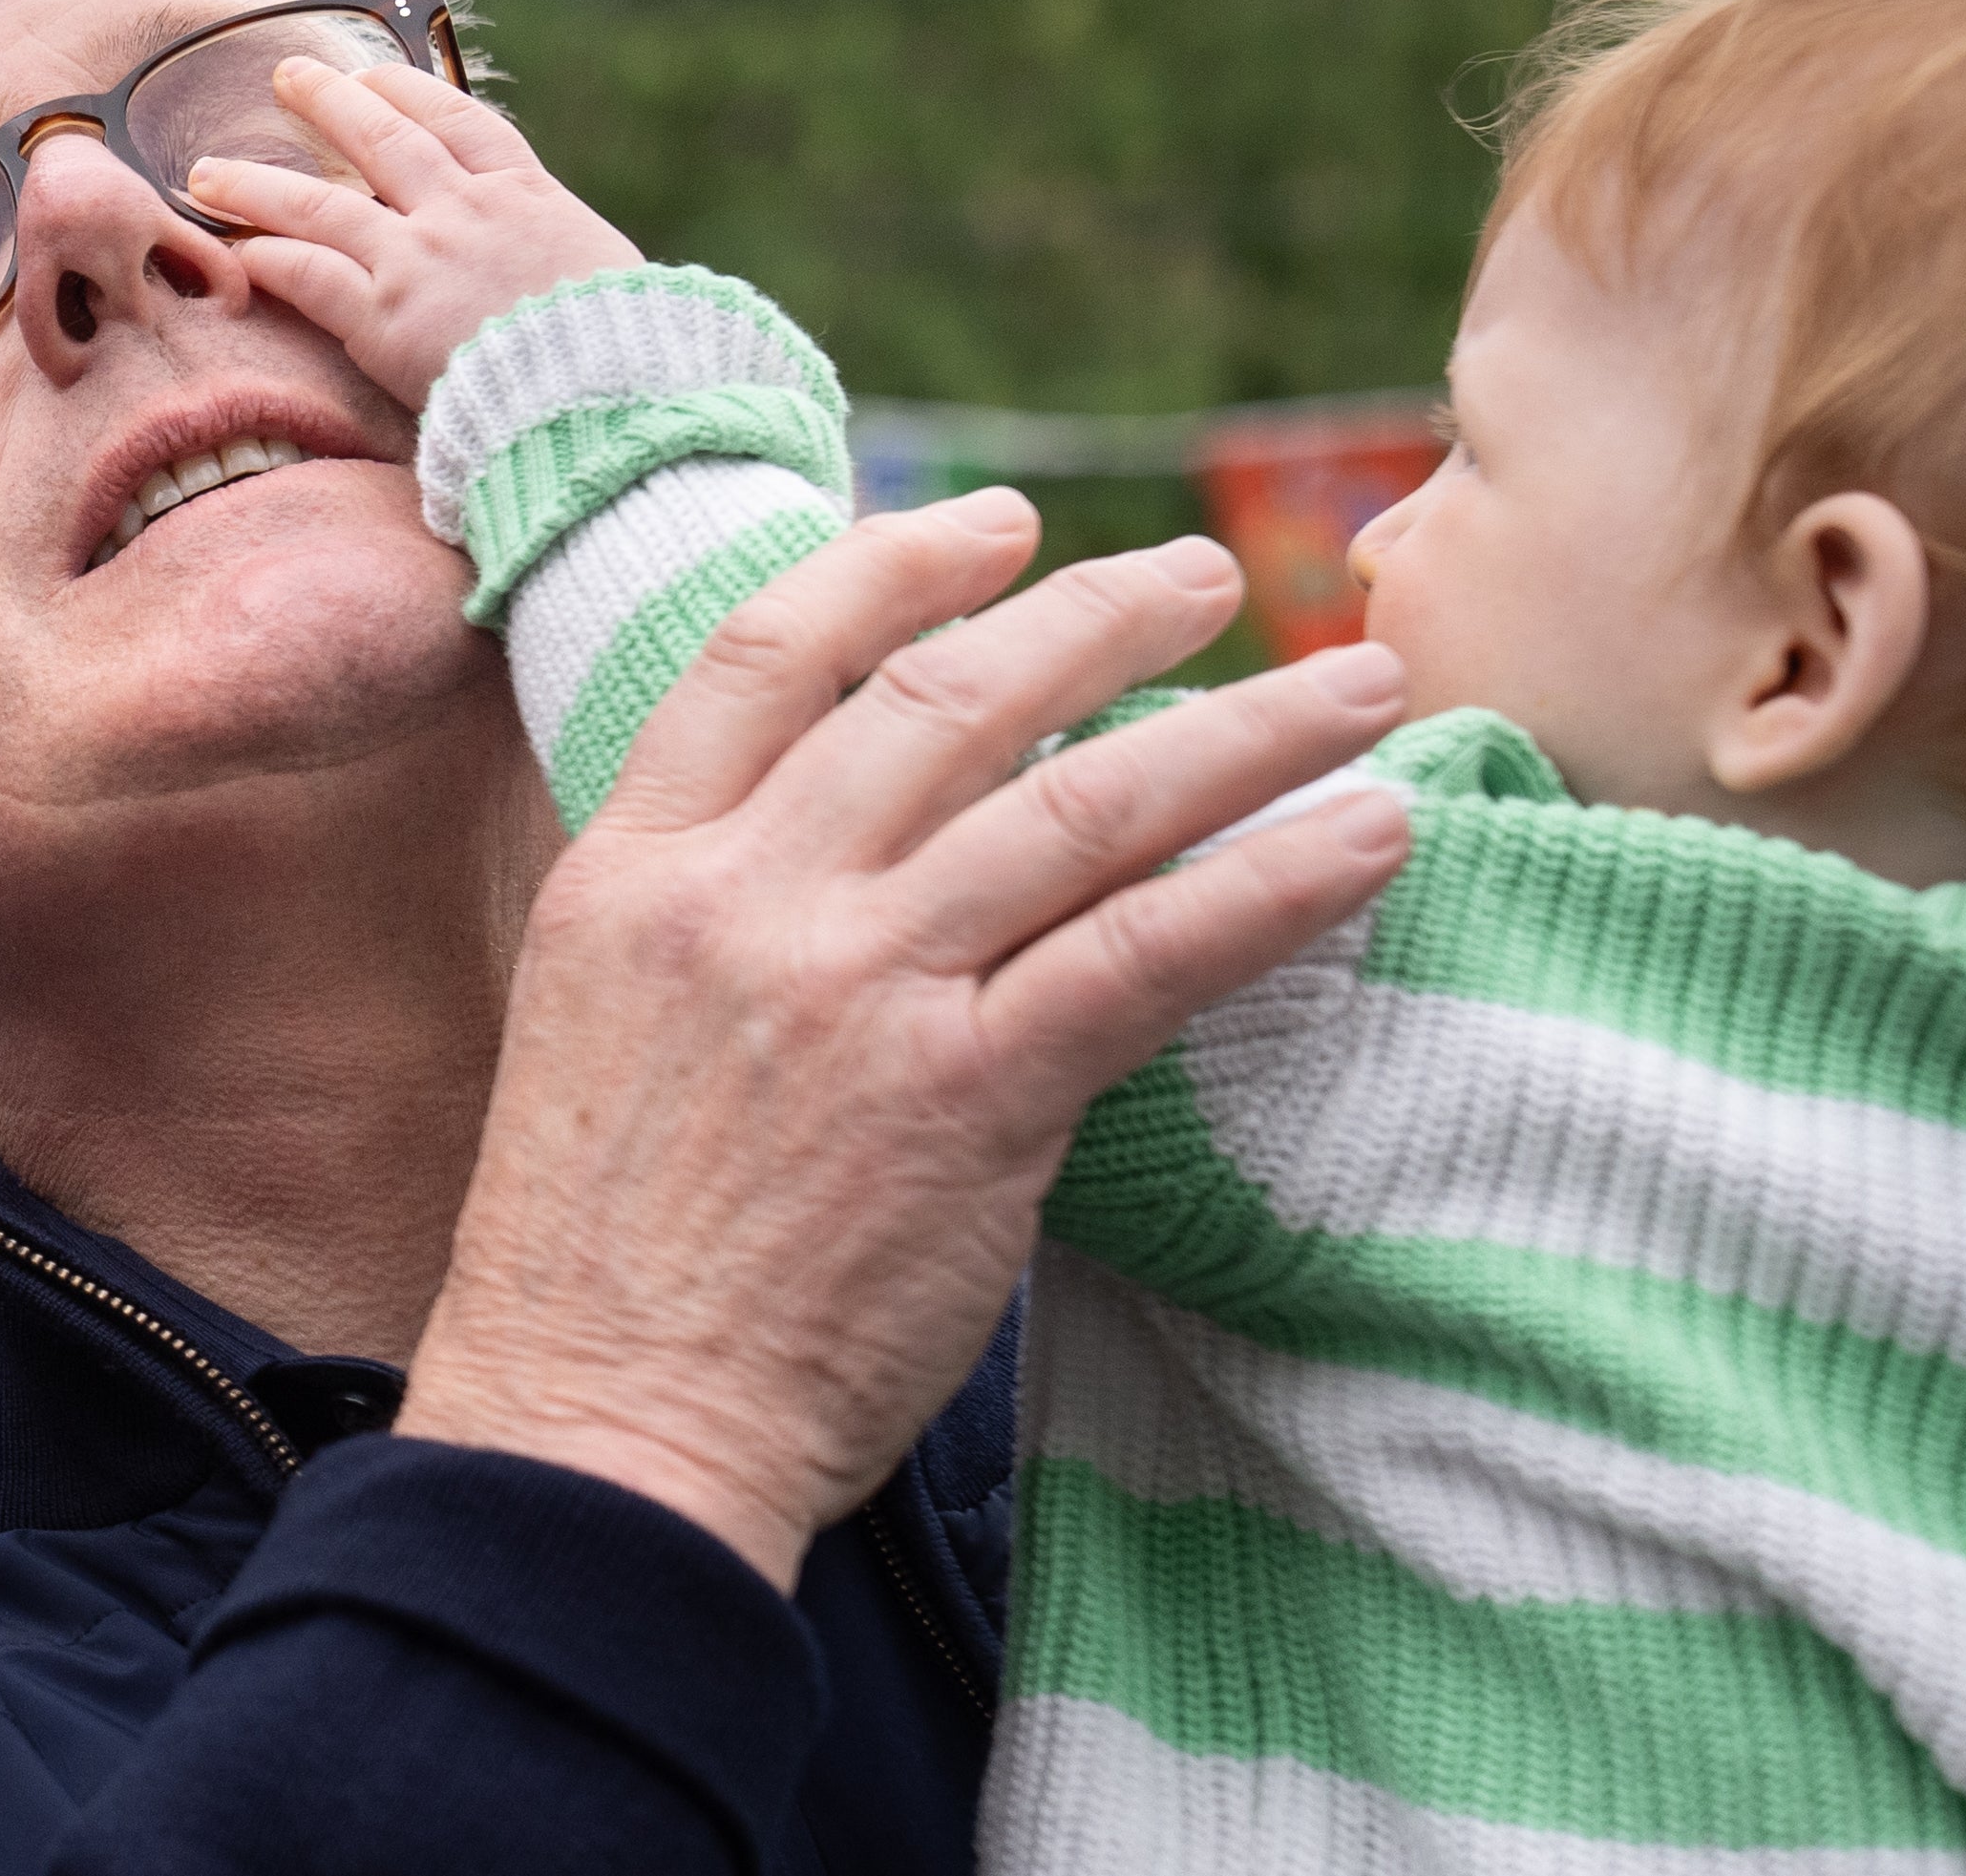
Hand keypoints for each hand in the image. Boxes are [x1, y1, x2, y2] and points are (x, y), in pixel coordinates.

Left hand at [186, 61, 642, 408]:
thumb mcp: (615, 282)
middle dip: (331, 103)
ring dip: (259, 184)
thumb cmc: (633, 352)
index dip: (413, 93)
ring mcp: (419, 258)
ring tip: (209, 171)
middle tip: (288, 78)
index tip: (379, 77)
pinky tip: (234, 252)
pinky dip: (267, 259)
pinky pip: (308, 276)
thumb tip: (570, 286)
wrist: (610, 391)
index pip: (462, 124)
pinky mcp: (384, 317)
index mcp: (529, 196)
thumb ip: (568, 266)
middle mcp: (465, 210)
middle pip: (382, 137)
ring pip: (320, 202)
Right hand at [394, 492, 1414, 1587]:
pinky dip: (1276, 882)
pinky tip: (1371, 835)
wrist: (600, 1437)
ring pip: (1082, 801)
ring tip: (1353, 683)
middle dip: (1098, 611)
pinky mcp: (969, 1097)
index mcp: (635, 870)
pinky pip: (1152, 950)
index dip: (895, 565)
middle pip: (950, 695)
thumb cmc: (595, 1268)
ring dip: (1243, 726)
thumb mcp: (594, 1030)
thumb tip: (854, 851)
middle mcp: (748, 899)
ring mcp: (861, 989)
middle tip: (1204, 572)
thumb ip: (711, 917)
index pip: (767, 652)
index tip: (997, 527)